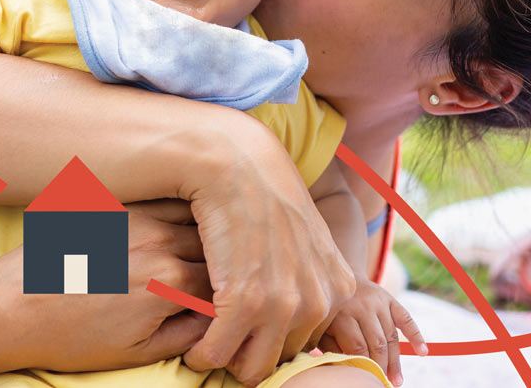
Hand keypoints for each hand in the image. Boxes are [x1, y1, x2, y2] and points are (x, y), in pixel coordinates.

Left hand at [0, 199, 211, 373]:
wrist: (12, 304)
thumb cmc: (71, 337)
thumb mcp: (134, 354)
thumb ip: (184, 335)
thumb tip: (215, 321)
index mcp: (168, 283)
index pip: (223, 285)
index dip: (230, 298)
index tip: (230, 306)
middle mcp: (161, 243)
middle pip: (216, 248)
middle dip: (224, 264)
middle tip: (226, 276)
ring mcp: (142, 218)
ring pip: (197, 218)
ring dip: (209, 233)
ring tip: (213, 246)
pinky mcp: (122, 206)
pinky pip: (168, 201)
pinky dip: (184, 211)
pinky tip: (184, 224)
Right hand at [181, 123, 356, 387]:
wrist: (238, 164)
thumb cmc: (265, 198)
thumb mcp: (308, 238)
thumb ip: (314, 276)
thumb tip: (304, 312)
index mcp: (337, 289)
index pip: (305, 347)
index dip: (272, 339)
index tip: (250, 328)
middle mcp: (317, 301)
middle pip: (279, 360)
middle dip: (249, 351)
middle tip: (225, 334)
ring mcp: (283, 303)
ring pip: (249, 368)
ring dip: (225, 358)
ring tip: (208, 340)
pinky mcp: (244, 301)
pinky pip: (216, 354)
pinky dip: (201, 354)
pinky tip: (193, 341)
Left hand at [317, 275, 427, 387]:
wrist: (341, 278)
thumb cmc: (330, 313)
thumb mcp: (324, 330)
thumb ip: (332, 350)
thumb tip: (346, 370)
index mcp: (343, 315)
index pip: (358, 347)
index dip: (364, 367)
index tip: (367, 380)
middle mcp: (362, 306)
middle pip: (377, 343)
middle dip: (381, 367)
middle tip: (382, 383)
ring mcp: (378, 301)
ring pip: (391, 336)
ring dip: (396, 361)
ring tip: (397, 380)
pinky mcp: (389, 299)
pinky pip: (406, 318)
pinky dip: (416, 335)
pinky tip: (423, 352)